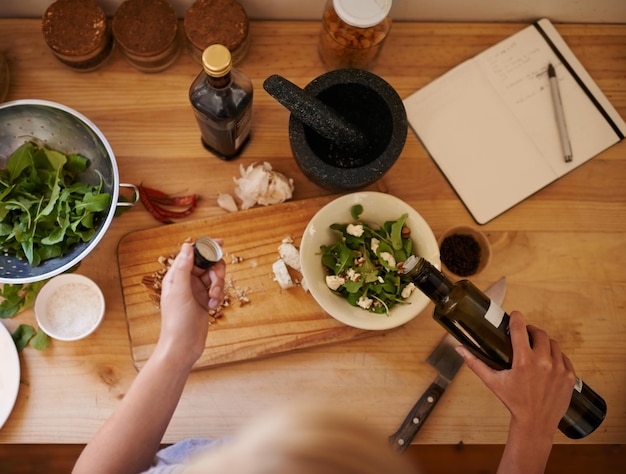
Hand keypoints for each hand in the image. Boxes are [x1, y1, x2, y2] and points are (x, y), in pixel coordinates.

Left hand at [157, 241, 225, 366]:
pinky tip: (213, 307)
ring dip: (218, 286)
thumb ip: (184, 267)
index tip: (221, 243)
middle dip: (216, 272)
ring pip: (215, 277)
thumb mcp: (180, 291)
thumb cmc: (176, 321)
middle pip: (208, 264)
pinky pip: (217, 290)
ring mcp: (196, 291)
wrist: (183, 346)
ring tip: (213, 298)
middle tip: (217, 282)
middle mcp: (187, 281)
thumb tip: (187, 246)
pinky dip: (218, 296)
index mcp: (176, 275)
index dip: (206, 247)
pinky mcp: (205, 300)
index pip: (192, 254)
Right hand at [455, 311, 575, 438]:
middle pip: (540, 333)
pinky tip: (548, 360)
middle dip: (531, 330)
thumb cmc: (513, 401)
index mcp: (524, 361)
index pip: (521, 330)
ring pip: (553, 344)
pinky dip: (556, 355)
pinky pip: (564, 357)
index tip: (515, 314)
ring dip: (544, 342)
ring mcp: (559, 369)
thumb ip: (475, 363)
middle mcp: (544, 362)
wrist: (535, 422)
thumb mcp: (492, 381)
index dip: (517, 318)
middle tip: (525, 334)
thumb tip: (459, 349)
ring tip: (536, 347)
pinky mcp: (570, 376)